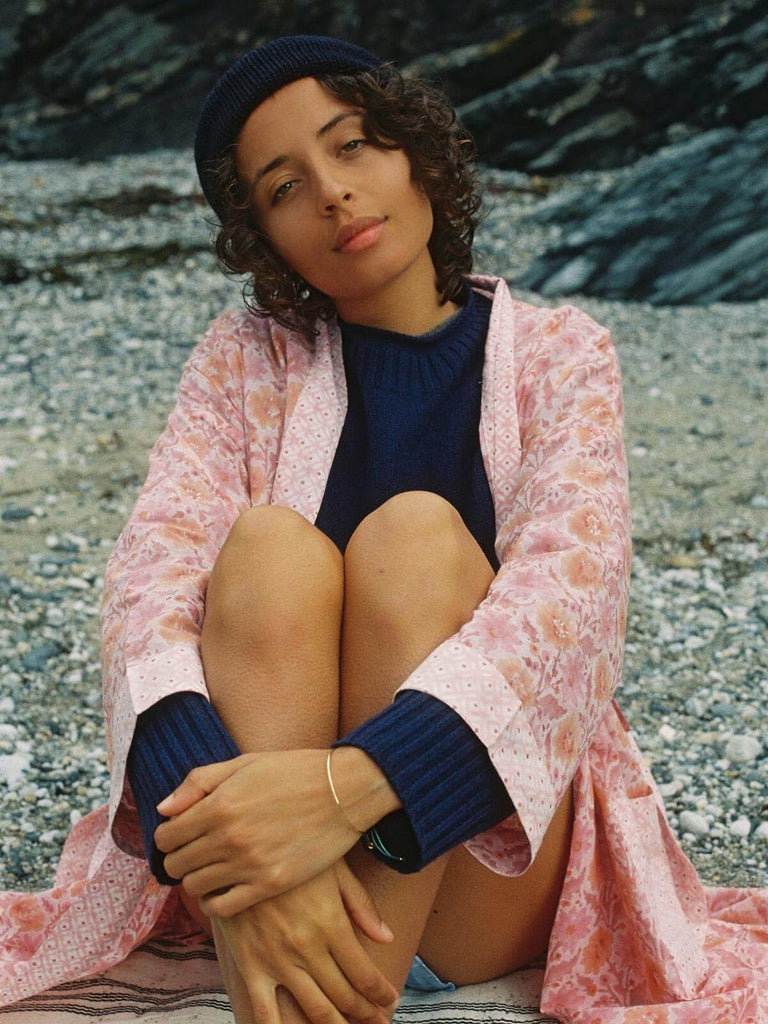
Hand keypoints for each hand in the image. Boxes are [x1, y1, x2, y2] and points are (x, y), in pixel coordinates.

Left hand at [154, 750, 366, 916]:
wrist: (344, 789)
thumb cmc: (294, 771)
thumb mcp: (244, 764)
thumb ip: (199, 782)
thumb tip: (164, 809)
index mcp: (219, 804)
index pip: (166, 836)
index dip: (167, 837)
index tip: (179, 835)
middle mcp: (228, 837)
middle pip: (176, 865)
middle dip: (178, 859)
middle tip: (193, 853)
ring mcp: (249, 864)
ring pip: (195, 888)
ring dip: (196, 879)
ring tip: (210, 869)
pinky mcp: (270, 884)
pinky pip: (222, 907)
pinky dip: (215, 902)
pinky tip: (223, 889)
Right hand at [211, 859, 399, 1023]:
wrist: (241, 844)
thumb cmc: (293, 849)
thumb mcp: (333, 867)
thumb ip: (360, 904)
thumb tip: (387, 937)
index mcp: (332, 924)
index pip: (365, 974)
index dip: (381, 993)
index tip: (390, 1000)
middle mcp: (308, 948)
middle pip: (344, 996)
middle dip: (365, 1013)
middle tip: (376, 1021)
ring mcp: (278, 960)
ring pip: (314, 1010)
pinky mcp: (250, 965)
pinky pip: (266, 1012)